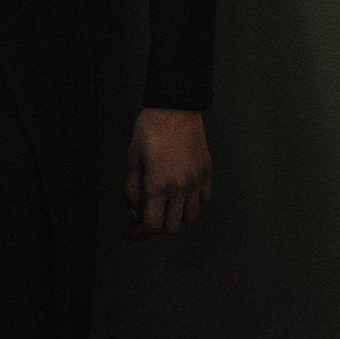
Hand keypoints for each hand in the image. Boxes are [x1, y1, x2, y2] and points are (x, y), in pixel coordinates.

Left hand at [123, 107, 211, 238]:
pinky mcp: (207, 171)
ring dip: (177, 214)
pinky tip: (183, 190)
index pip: (153, 225)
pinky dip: (193, 201)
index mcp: (158, 184)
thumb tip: (135, 211)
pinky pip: (204, 198)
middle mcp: (180, 186)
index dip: (141, 231)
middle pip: (172, 227)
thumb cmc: (150, 129)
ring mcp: (196, 180)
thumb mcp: (132, 158)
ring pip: (190, 216)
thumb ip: (132, 189)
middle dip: (159, 225)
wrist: (175, 107)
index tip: (135, 229)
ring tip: (167, 201)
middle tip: (151, 214)